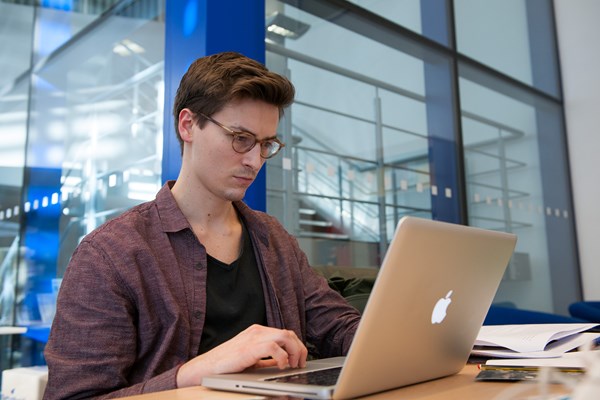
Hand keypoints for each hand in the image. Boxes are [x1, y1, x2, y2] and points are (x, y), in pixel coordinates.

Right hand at [176, 324, 307, 386]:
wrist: (207, 367)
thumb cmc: (227, 365)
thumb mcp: (252, 359)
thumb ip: (268, 359)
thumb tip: (284, 363)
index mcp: (258, 332)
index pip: (286, 333)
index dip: (297, 346)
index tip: (300, 359)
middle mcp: (257, 331)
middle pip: (289, 333)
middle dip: (300, 349)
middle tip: (300, 364)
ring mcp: (254, 337)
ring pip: (285, 336)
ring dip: (295, 351)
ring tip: (293, 365)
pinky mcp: (250, 347)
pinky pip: (274, 347)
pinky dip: (283, 357)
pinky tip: (282, 365)